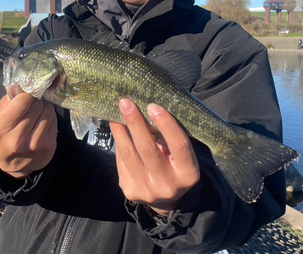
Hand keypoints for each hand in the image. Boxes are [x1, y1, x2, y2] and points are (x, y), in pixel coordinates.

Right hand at [0, 93, 57, 178]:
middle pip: (37, 104)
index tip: (24, 96)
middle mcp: (18, 139)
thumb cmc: (2, 137)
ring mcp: (36, 144)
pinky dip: (48, 117)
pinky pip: (54, 119)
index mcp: (1, 130)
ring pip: (48, 110)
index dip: (25, 94)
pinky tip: (40, 123)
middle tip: (29, 105)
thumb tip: (21, 84)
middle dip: (34, 101)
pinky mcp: (49, 146)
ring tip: (35, 114)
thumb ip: (6, 101)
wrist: (13, 165)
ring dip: (42, 108)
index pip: (23, 101)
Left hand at [110, 100, 199, 216]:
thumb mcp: (181, 156)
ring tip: (114, 113)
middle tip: (126, 102)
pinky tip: (116, 128)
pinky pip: (121, 161)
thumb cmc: (175, 167)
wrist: (165, 200)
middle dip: (135, 123)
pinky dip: (118, 142)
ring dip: (120, 130)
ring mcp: (147, 190)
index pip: (179, 145)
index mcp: (188, 174)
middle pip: (148, 149)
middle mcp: (168, 185)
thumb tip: (148, 108)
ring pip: (129, 154)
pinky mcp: (130, 191)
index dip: (166, 124)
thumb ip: (170, 138)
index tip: (153, 105)